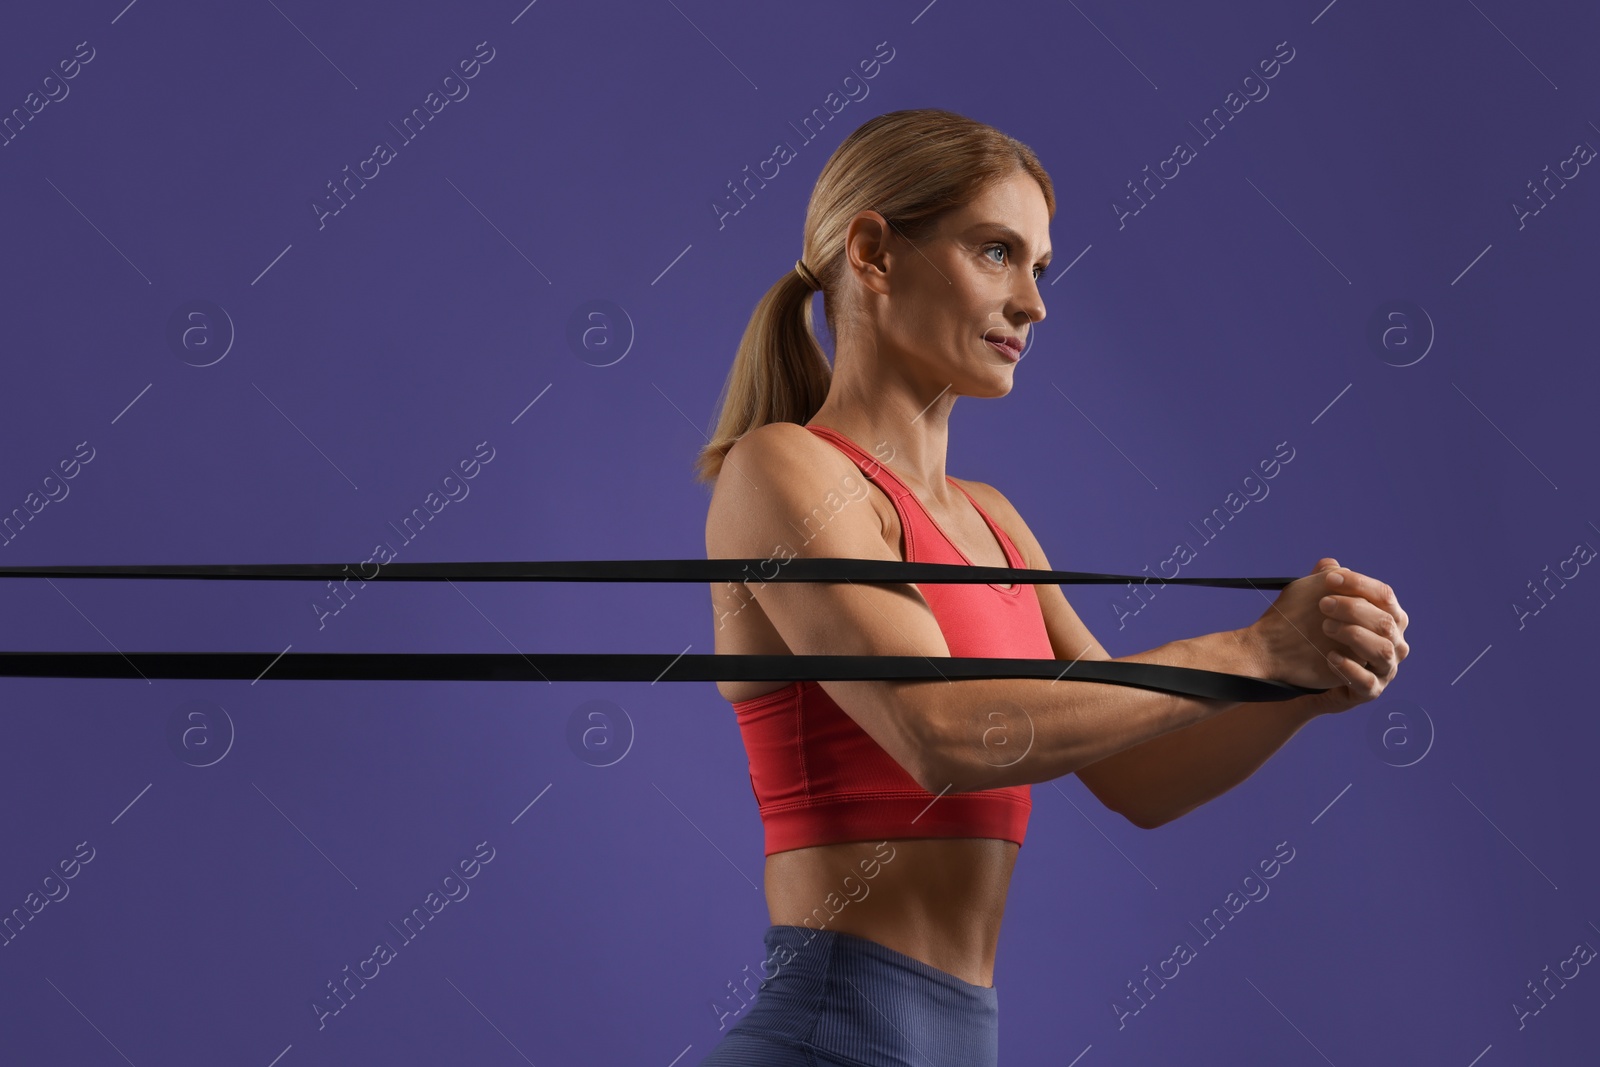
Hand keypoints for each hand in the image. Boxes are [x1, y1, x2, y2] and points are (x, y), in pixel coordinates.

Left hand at [1244, 558, 1409, 709]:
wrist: (1300, 668)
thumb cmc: (1317, 630)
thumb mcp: (1317, 602)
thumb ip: (1325, 583)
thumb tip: (1330, 565)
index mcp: (1389, 617)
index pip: (1384, 594)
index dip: (1358, 583)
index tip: (1328, 578)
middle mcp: (1395, 642)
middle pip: (1384, 621)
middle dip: (1352, 608)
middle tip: (1322, 604)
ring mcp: (1386, 668)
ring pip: (1382, 650)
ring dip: (1353, 635)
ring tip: (1325, 627)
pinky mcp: (1371, 690)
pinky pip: (1368, 681)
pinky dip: (1350, 668)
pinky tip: (1329, 657)